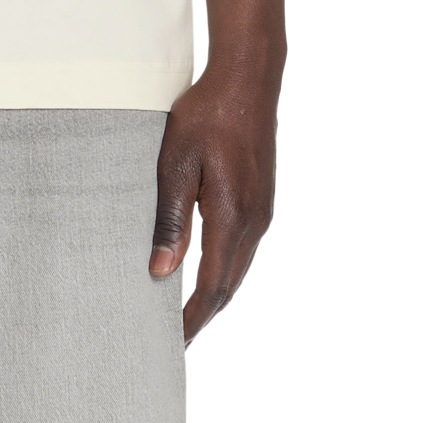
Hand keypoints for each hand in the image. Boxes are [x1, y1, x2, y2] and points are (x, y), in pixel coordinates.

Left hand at [149, 64, 278, 342]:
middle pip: (230, 286)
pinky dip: (224, 272)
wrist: (248, 79)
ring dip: (214, 296)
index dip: (194, 319)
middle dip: (204, 316)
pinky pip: (243, 250)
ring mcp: (262, 212)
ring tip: (186, 317)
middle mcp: (255, 221)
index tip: (174, 343)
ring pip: (238, 270)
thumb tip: (162, 271)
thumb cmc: (207, 115)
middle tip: (176, 342)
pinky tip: (205, 275)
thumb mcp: (175, 164)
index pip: (213, 285)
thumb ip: (171, 220)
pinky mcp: (261, 201)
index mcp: (233, 217)